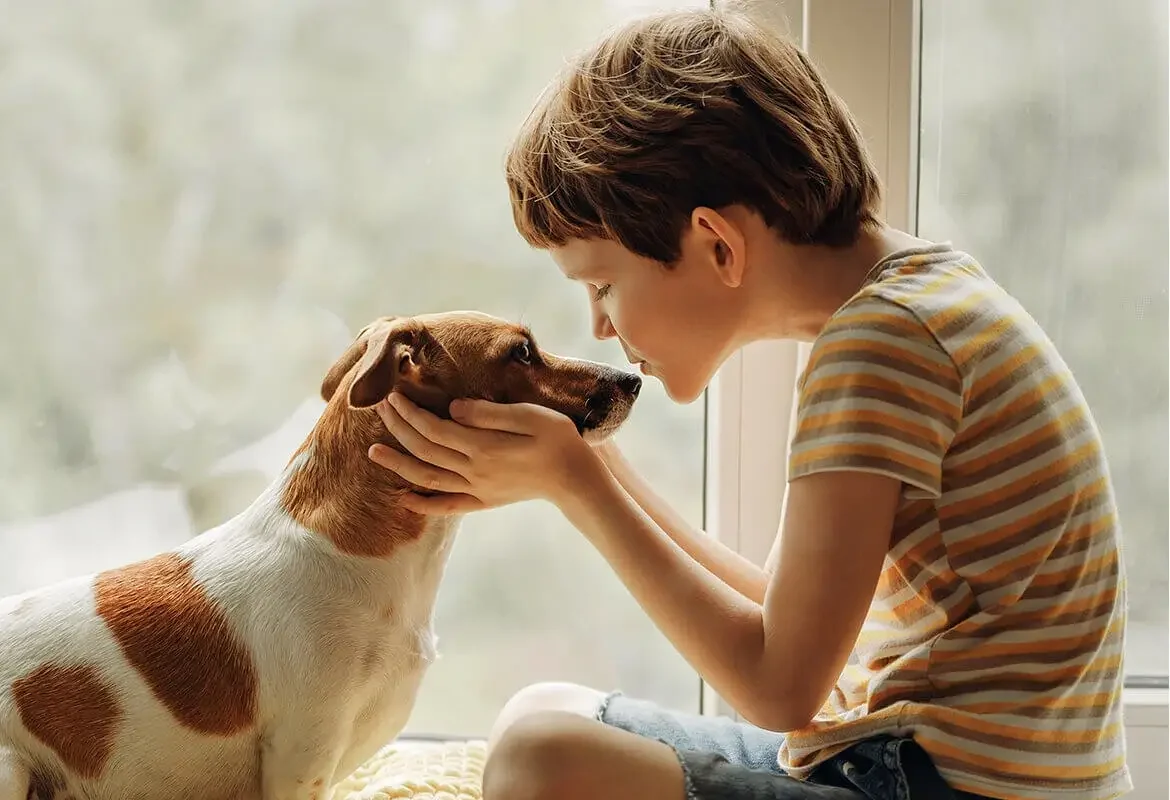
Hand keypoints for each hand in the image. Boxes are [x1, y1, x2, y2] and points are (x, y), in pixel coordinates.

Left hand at [368, 392, 598, 514]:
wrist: (576, 480)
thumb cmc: (558, 440)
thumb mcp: (530, 416)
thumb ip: (489, 413)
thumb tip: (453, 407)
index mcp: (482, 446)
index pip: (433, 427)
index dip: (409, 411)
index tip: (392, 394)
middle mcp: (473, 471)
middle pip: (424, 449)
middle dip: (398, 427)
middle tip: (379, 408)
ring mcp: (477, 489)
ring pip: (427, 478)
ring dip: (398, 464)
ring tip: (372, 453)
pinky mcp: (484, 501)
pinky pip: (446, 506)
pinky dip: (421, 503)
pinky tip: (403, 497)